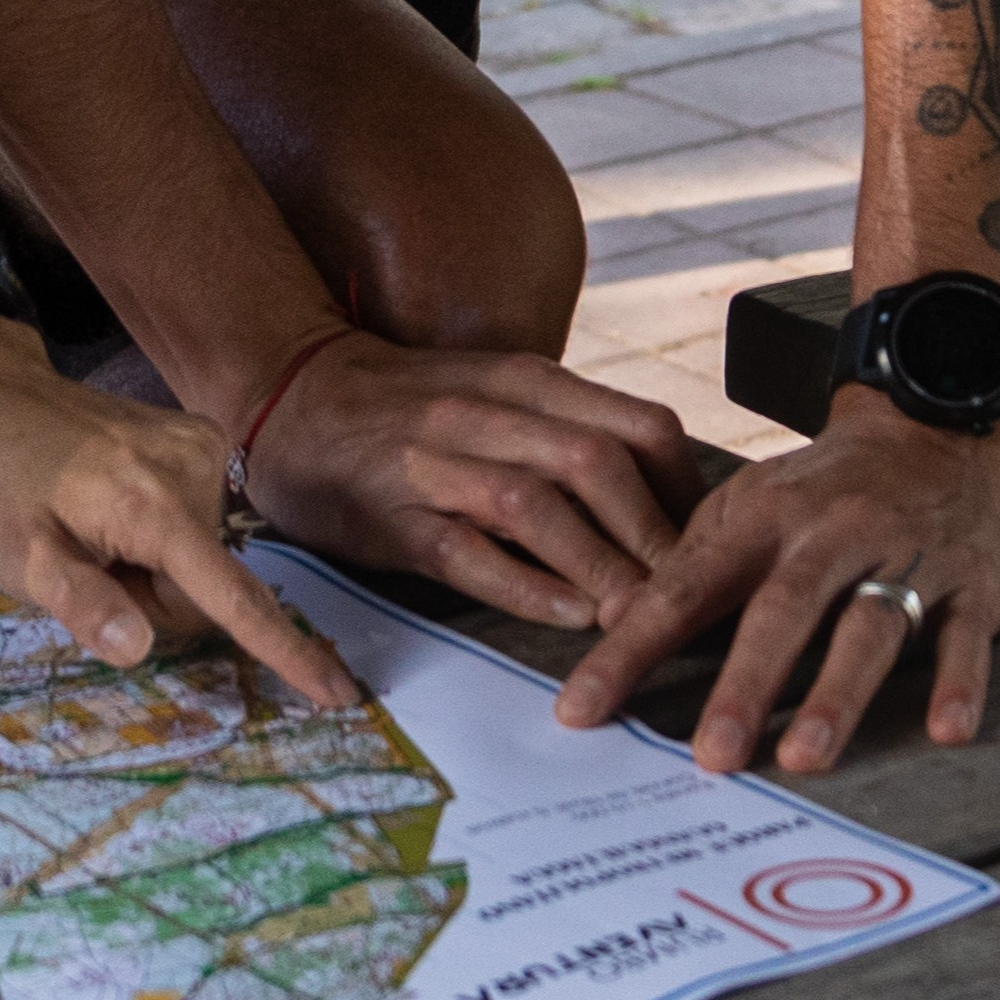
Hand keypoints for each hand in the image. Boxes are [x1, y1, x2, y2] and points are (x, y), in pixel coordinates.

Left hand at [0, 277, 359, 711]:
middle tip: (87, 563)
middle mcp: (198, 468)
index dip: (285, 652)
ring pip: (203, 557)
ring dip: (153, 566)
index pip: (232, 596)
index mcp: (154, 505)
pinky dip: (160, 533)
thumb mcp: (19, 557)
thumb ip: (82, 604)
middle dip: (154, 597)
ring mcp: (204, 445)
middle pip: (207, 586)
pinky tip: (112, 508)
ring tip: (93, 530)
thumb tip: (139, 648)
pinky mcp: (201, 437)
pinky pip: (197, 521)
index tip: (338, 693)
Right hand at [236, 330, 705, 633]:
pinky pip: (466, 552)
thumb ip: (566, 432)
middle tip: (687, 595)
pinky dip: (525, 585)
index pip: (638, 425)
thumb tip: (660, 498)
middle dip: (654, 535)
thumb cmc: (407, 406)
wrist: (289, 394)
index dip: (687, 490)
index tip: (710, 544)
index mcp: (526, 382)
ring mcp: (434, 462)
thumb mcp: (497, 396)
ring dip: (598, 564)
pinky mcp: (391, 516)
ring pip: (536, 504)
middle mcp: (486, 413)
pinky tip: (566, 616)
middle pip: (598, 463)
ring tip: (637, 617)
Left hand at [555, 394, 999, 776]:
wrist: (936, 426)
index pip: (686, 590)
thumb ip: (692, 568)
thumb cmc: (824, 491)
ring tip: (806, 756)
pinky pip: (968, 632)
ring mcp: (906, 553)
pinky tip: (946, 732)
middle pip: (784, 610)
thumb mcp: (750, 507)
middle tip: (713, 755)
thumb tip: (612, 627)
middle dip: (747, 683)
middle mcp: (831, 534)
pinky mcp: (971, 577)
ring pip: (871, 623)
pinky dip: (960, 680)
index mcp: (762, 520)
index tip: (582, 712)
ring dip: (839, 691)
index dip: (631, 650)